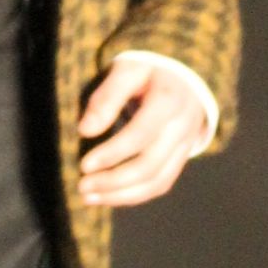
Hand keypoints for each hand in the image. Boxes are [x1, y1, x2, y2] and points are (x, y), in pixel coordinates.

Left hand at [78, 55, 203, 208]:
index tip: (84, 165)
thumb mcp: (128, 69)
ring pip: (158, 182)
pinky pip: (161, 184)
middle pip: (150, 166)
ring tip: (90, 198)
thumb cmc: (150, 70)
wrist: (186, 74)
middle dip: (113, 181)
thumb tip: (85, 130)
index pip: (140, 135)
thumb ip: (107, 96)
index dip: (112, 153)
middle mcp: (182, 128)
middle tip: (82, 187)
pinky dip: (135, 195)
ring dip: (122, 195)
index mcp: (169, 101)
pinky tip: (110, 196)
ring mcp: (185, 146)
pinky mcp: (181, 158)